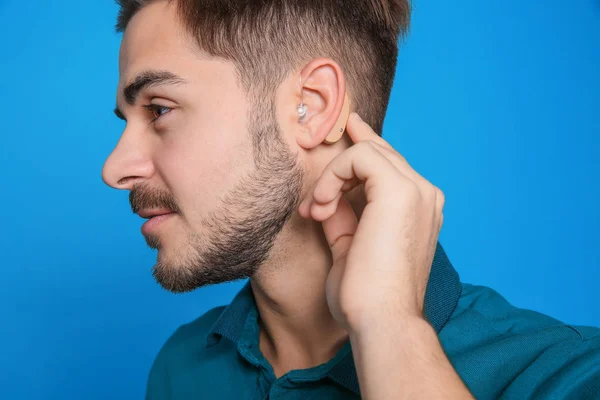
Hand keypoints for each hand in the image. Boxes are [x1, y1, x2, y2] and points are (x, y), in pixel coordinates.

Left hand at [298, 113, 444, 332]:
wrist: (382, 320)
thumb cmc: (367, 295)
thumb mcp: (350, 247)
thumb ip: (343, 217)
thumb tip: (326, 199)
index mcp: (419, 209)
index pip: (389, 164)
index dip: (362, 146)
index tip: (340, 136)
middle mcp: (424, 194)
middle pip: (378, 152)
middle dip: (341, 157)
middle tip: (312, 175)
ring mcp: (416, 190)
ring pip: (367, 150)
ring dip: (333, 176)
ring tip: (318, 210)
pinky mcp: (400, 189)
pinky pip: (359, 157)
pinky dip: (333, 176)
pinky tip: (323, 205)